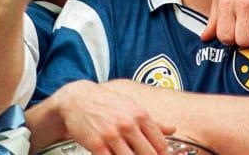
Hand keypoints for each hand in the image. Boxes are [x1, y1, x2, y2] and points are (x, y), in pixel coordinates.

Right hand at [53, 80, 174, 154]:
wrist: (76, 98)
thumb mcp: (131, 105)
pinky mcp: (97, 145)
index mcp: (140, 115)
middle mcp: (128, 125)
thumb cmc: (105, 102)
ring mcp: (112, 135)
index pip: (161, 144)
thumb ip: (152, 120)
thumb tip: (172, 128)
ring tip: (127, 154)